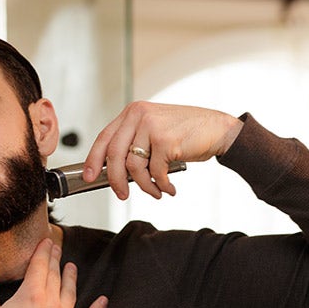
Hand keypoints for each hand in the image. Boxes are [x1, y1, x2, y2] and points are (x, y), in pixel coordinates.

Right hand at [0, 239, 107, 307]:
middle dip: (56, 260)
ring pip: (70, 293)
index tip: (46, 241)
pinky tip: (103, 301)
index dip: (43, 251)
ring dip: (71, 278)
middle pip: (55, 275)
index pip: (40, 265)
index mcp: (31, 294)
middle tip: (57, 248)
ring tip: (72, 267)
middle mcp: (50, 303)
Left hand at [82, 101, 242, 199]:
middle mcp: (139, 116)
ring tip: (156, 191)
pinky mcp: (165, 141)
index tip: (89, 177)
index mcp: (133, 112)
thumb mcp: (155, 130)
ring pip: (134, 167)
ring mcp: (152, 127)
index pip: (104, 138)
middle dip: (116, 180)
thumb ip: (135, 143)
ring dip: (144, 186)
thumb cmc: (187, 132)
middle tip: (122, 195)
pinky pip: (155, 173)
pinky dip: (161, 186)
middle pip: (114, 155)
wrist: (218, 130)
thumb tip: (114, 172)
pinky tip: (168, 188)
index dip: (94, 160)